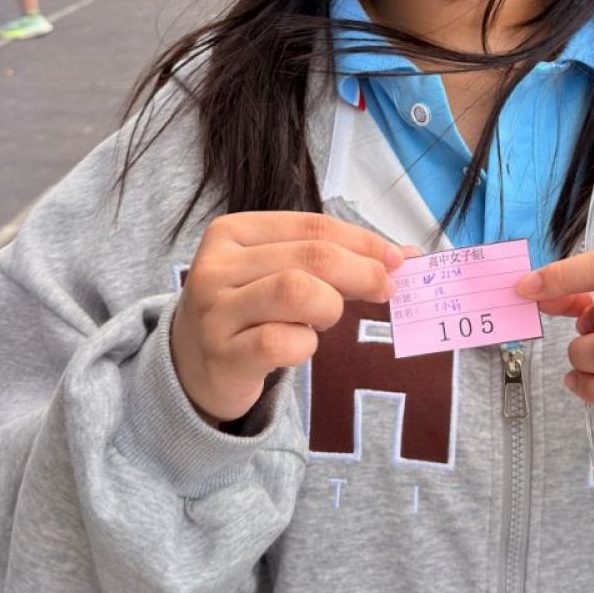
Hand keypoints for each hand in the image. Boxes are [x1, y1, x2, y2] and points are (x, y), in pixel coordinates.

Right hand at [171, 212, 409, 423]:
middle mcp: (217, 266)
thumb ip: (330, 258)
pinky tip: (298, 346)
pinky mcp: (222, 356)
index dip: (363, 241)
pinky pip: (280, 342)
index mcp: (232, 231)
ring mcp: (215, 311)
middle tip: (387, 289)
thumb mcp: (276, 271)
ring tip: (326, 318)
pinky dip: (304, 344)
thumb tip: (403, 256)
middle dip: (362, 271)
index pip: (312, 226)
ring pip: (296, 291)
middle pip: (311, 256)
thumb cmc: (247, 310)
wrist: (189, 366)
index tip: (399, 258)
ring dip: (329, 306)